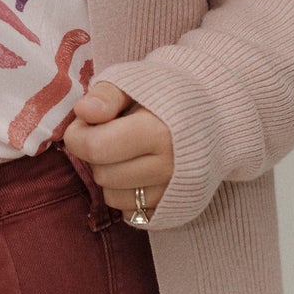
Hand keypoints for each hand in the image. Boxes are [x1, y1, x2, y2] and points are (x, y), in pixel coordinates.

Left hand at [61, 80, 174, 219]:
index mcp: (160, 133)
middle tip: (108, 134)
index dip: (78, 135)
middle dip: (95, 154)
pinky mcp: (175, 208)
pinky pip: (131, 212)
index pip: (96, 148)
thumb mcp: (136, 81)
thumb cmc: (168, 94)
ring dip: (110, 176)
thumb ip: (106, 95)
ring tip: (124, 152)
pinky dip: (126, 194)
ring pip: (113, 197)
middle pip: (102, 174)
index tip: (84, 122)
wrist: (214, 115)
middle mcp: (170, 168)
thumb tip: (83, 111)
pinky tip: (136, 171)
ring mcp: (174, 192)